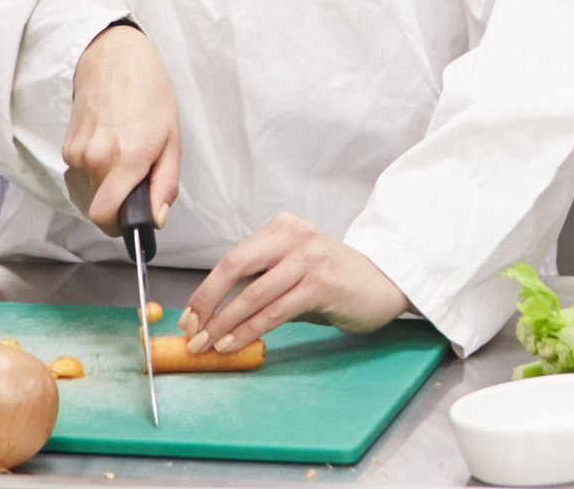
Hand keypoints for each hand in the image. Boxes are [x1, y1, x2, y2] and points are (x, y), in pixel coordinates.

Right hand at [64, 24, 179, 236]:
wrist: (114, 61)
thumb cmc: (148, 94)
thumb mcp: (172, 140)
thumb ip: (165, 185)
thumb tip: (156, 219)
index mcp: (127, 159)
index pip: (105, 217)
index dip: (118, 226)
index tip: (131, 219)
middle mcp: (96, 159)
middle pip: (99, 206)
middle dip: (119, 200)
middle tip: (137, 174)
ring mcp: (77, 154)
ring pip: (90, 190)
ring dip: (107, 182)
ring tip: (124, 150)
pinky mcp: (66, 148)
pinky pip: (82, 174)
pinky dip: (96, 167)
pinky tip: (109, 142)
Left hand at [178, 214, 409, 351]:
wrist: (384, 285)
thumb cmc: (335, 281)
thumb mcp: (294, 270)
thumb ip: (261, 281)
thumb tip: (215, 312)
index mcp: (282, 228)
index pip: (232, 258)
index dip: (205, 290)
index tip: (190, 316)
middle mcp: (295, 236)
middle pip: (235, 266)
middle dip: (207, 302)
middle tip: (192, 330)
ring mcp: (310, 258)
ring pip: (254, 294)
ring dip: (225, 324)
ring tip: (208, 345)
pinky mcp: (323, 284)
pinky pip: (276, 311)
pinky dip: (250, 330)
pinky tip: (234, 343)